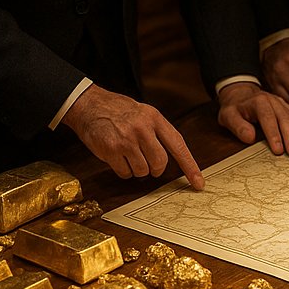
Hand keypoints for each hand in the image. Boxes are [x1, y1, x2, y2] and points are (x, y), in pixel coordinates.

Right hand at [62, 84, 203, 189]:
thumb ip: (158, 132)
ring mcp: (126, 140)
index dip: (190, 166)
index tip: (199, 183)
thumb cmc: (119, 111)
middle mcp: (143, 129)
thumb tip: (173, 157)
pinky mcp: (111, 150)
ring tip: (128, 154)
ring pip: (142, 171)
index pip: (178, 146)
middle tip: (147, 162)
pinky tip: (117, 157)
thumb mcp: (144, 113)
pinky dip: (123, 170)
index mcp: (155, 118)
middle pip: (160, 163)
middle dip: (155, 169)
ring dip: (137, 169)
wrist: (89, 105)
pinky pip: (125, 173)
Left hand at [217, 82, 288, 156]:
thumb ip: (237, 126)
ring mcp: (284, 103)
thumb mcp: (228, 116)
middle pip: (285, 117)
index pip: (268, 118)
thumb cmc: (235, 109)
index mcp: (259, 101)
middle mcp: (274, 100)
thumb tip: (249, 137)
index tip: (278, 150)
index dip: (274, 134)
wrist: (242, 94)